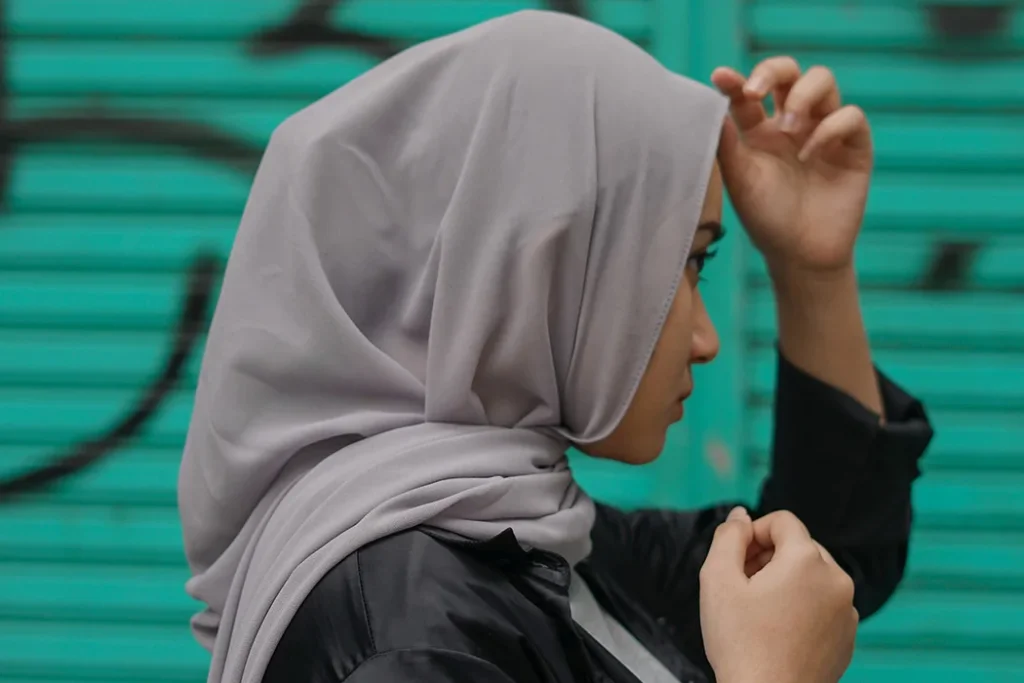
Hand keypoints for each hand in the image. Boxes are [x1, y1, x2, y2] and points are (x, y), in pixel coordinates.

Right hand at [700, 508, 857, 682]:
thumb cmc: (741, 643)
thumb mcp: (718, 580)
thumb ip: (728, 537)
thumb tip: (741, 515)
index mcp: (808, 560)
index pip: (782, 521)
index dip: (753, 533)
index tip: (735, 560)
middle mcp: (837, 580)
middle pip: (799, 547)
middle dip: (768, 557)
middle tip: (741, 586)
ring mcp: (847, 610)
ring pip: (812, 576)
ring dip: (785, 582)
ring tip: (758, 611)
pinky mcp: (847, 636)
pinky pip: (823, 604)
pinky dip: (801, 607)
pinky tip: (777, 630)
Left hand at [711, 57, 872, 274]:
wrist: (800, 255)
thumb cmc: (766, 220)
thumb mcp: (740, 182)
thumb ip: (727, 145)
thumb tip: (712, 107)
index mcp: (760, 131)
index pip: (749, 92)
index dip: (736, 80)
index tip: (721, 78)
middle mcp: (792, 124)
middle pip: (789, 72)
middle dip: (773, 70)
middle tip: (756, 91)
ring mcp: (824, 131)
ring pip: (823, 81)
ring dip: (803, 94)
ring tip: (789, 126)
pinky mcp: (854, 146)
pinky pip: (850, 115)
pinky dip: (830, 128)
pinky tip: (811, 154)